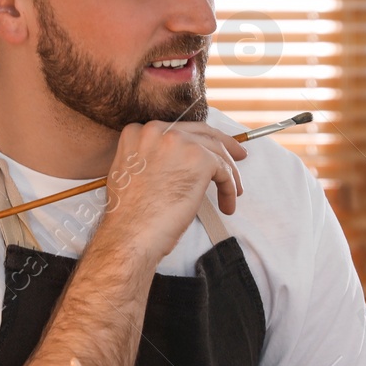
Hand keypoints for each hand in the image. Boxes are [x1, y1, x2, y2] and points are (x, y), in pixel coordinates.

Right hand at [99, 120, 245, 263]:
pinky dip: (229, 188)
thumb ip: (150, 159)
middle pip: (200, 133)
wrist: (130, 234)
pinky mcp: (199, 159)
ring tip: (234, 192)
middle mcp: (157, 131)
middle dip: (222, 144)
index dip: (195, 142)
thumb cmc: (129, 216)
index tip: (206, 152)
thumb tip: (176, 165)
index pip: (176, 131)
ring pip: (215, 150)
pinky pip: (223, 170)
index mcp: (137, 133)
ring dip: (229, 173)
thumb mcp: (129, 174)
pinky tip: (227, 204)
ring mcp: (179, 142)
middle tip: (236, 156)